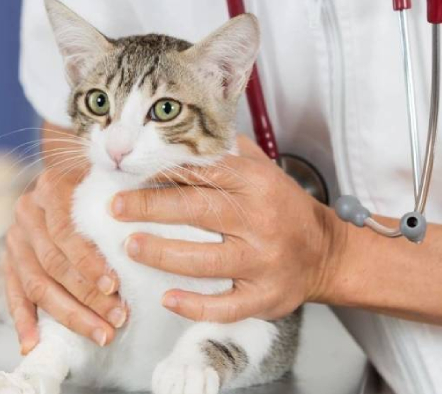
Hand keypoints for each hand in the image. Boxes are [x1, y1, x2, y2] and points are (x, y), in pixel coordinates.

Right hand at [5, 167, 126, 353]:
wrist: (66, 175)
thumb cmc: (100, 182)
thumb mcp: (111, 176)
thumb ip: (127, 190)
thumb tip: (163, 208)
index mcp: (51, 187)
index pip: (67, 230)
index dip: (89, 261)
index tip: (116, 286)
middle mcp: (28, 212)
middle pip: (54, 262)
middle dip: (88, 296)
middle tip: (118, 319)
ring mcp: (15, 239)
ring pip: (37, 284)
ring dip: (69, 314)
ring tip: (101, 334)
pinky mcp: (9, 262)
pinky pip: (14, 294)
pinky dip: (24, 321)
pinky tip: (35, 344)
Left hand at [111, 136, 343, 321]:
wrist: (325, 252)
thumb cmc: (284, 208)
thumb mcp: (264, 170)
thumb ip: (228, 153)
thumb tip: (181, 136)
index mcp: (257, 184)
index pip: (203, 172)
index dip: (163, 171)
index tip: (131, 172)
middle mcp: (260, 221)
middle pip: (196, 211)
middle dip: (150, 208)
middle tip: (115, 208)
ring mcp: (263, 262)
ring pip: (203, 260)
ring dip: (161, 254)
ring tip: (130, 247)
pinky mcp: (264, 297)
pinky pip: (224, 306)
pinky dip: (193, 305)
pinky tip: (167, 299)